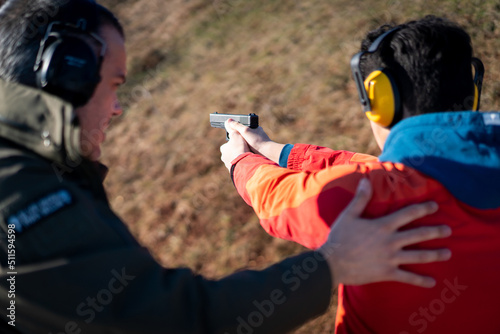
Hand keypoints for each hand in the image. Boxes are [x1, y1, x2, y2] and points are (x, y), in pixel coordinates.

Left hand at [220, 119, 249, 170]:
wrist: (243, 163)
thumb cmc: (239, 148)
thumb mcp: (236, 134)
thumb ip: (232, 128)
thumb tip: (228, 120)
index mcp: (223, 149)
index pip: (227, 144)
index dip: (234, 142)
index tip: (240, 142)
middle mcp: (224, 158)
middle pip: (231, 153)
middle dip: (237, 151)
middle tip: (245, 150)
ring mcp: (229, 166)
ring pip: (234, 160)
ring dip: (240, 158)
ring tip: (248, 156)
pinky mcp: (234, 172)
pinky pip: (239, 167)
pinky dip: (242, 165)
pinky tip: (248, 163)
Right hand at [225, 119, 284, 163]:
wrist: (266, 152)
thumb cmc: (257, 140)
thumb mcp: (245, 131)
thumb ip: (237, 126)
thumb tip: (229, 121)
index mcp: (254, 126)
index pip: (241, 125)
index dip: (235, 128)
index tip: (230, 132)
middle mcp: (255, 132)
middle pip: (242, 133)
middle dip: (237, 137)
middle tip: (233, 141)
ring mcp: (256, 140)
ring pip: (244, 141)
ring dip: (240, 143)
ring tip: (237, 146)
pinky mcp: (256, 147)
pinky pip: (247, 146)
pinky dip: (244, 148)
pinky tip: (242, 150)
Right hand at [318, 178, 451, 288]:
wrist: (332, 263)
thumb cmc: (339, 237)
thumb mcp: (349, 215)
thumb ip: (360, 198)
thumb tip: (366, 180)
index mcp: (383, 226)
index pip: (408, 214)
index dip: (423, 209)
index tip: (435, 206)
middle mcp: (391, 241)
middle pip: (419, 235)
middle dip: (436, 232)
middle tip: (449, 230)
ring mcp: (391, 258)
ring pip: (419, 256)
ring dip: (435, 255)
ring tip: (448, 253)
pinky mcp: (387, 273)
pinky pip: (408, 277)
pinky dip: (421, 280)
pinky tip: (432, 282)